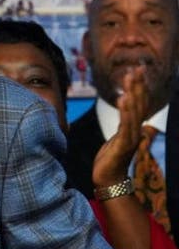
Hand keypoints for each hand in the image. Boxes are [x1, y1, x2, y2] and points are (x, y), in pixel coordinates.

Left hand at [93, 65, 147, 186]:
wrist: (109, 181)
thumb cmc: (110, 161)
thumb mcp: (117, 140)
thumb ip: (124, 128)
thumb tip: (130, 117)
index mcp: (132, 129)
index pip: (138, 104)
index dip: (139, 87)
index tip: (137, 70)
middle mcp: (134, 132)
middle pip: (139, 105)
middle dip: (138, 86)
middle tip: (137, 68)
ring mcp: (130, 138)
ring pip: (134, 113)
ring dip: (132, 94)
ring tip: (130, 78)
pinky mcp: (123, 145)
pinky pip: (125, 126)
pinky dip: (125, 112)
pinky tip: (123, 99)